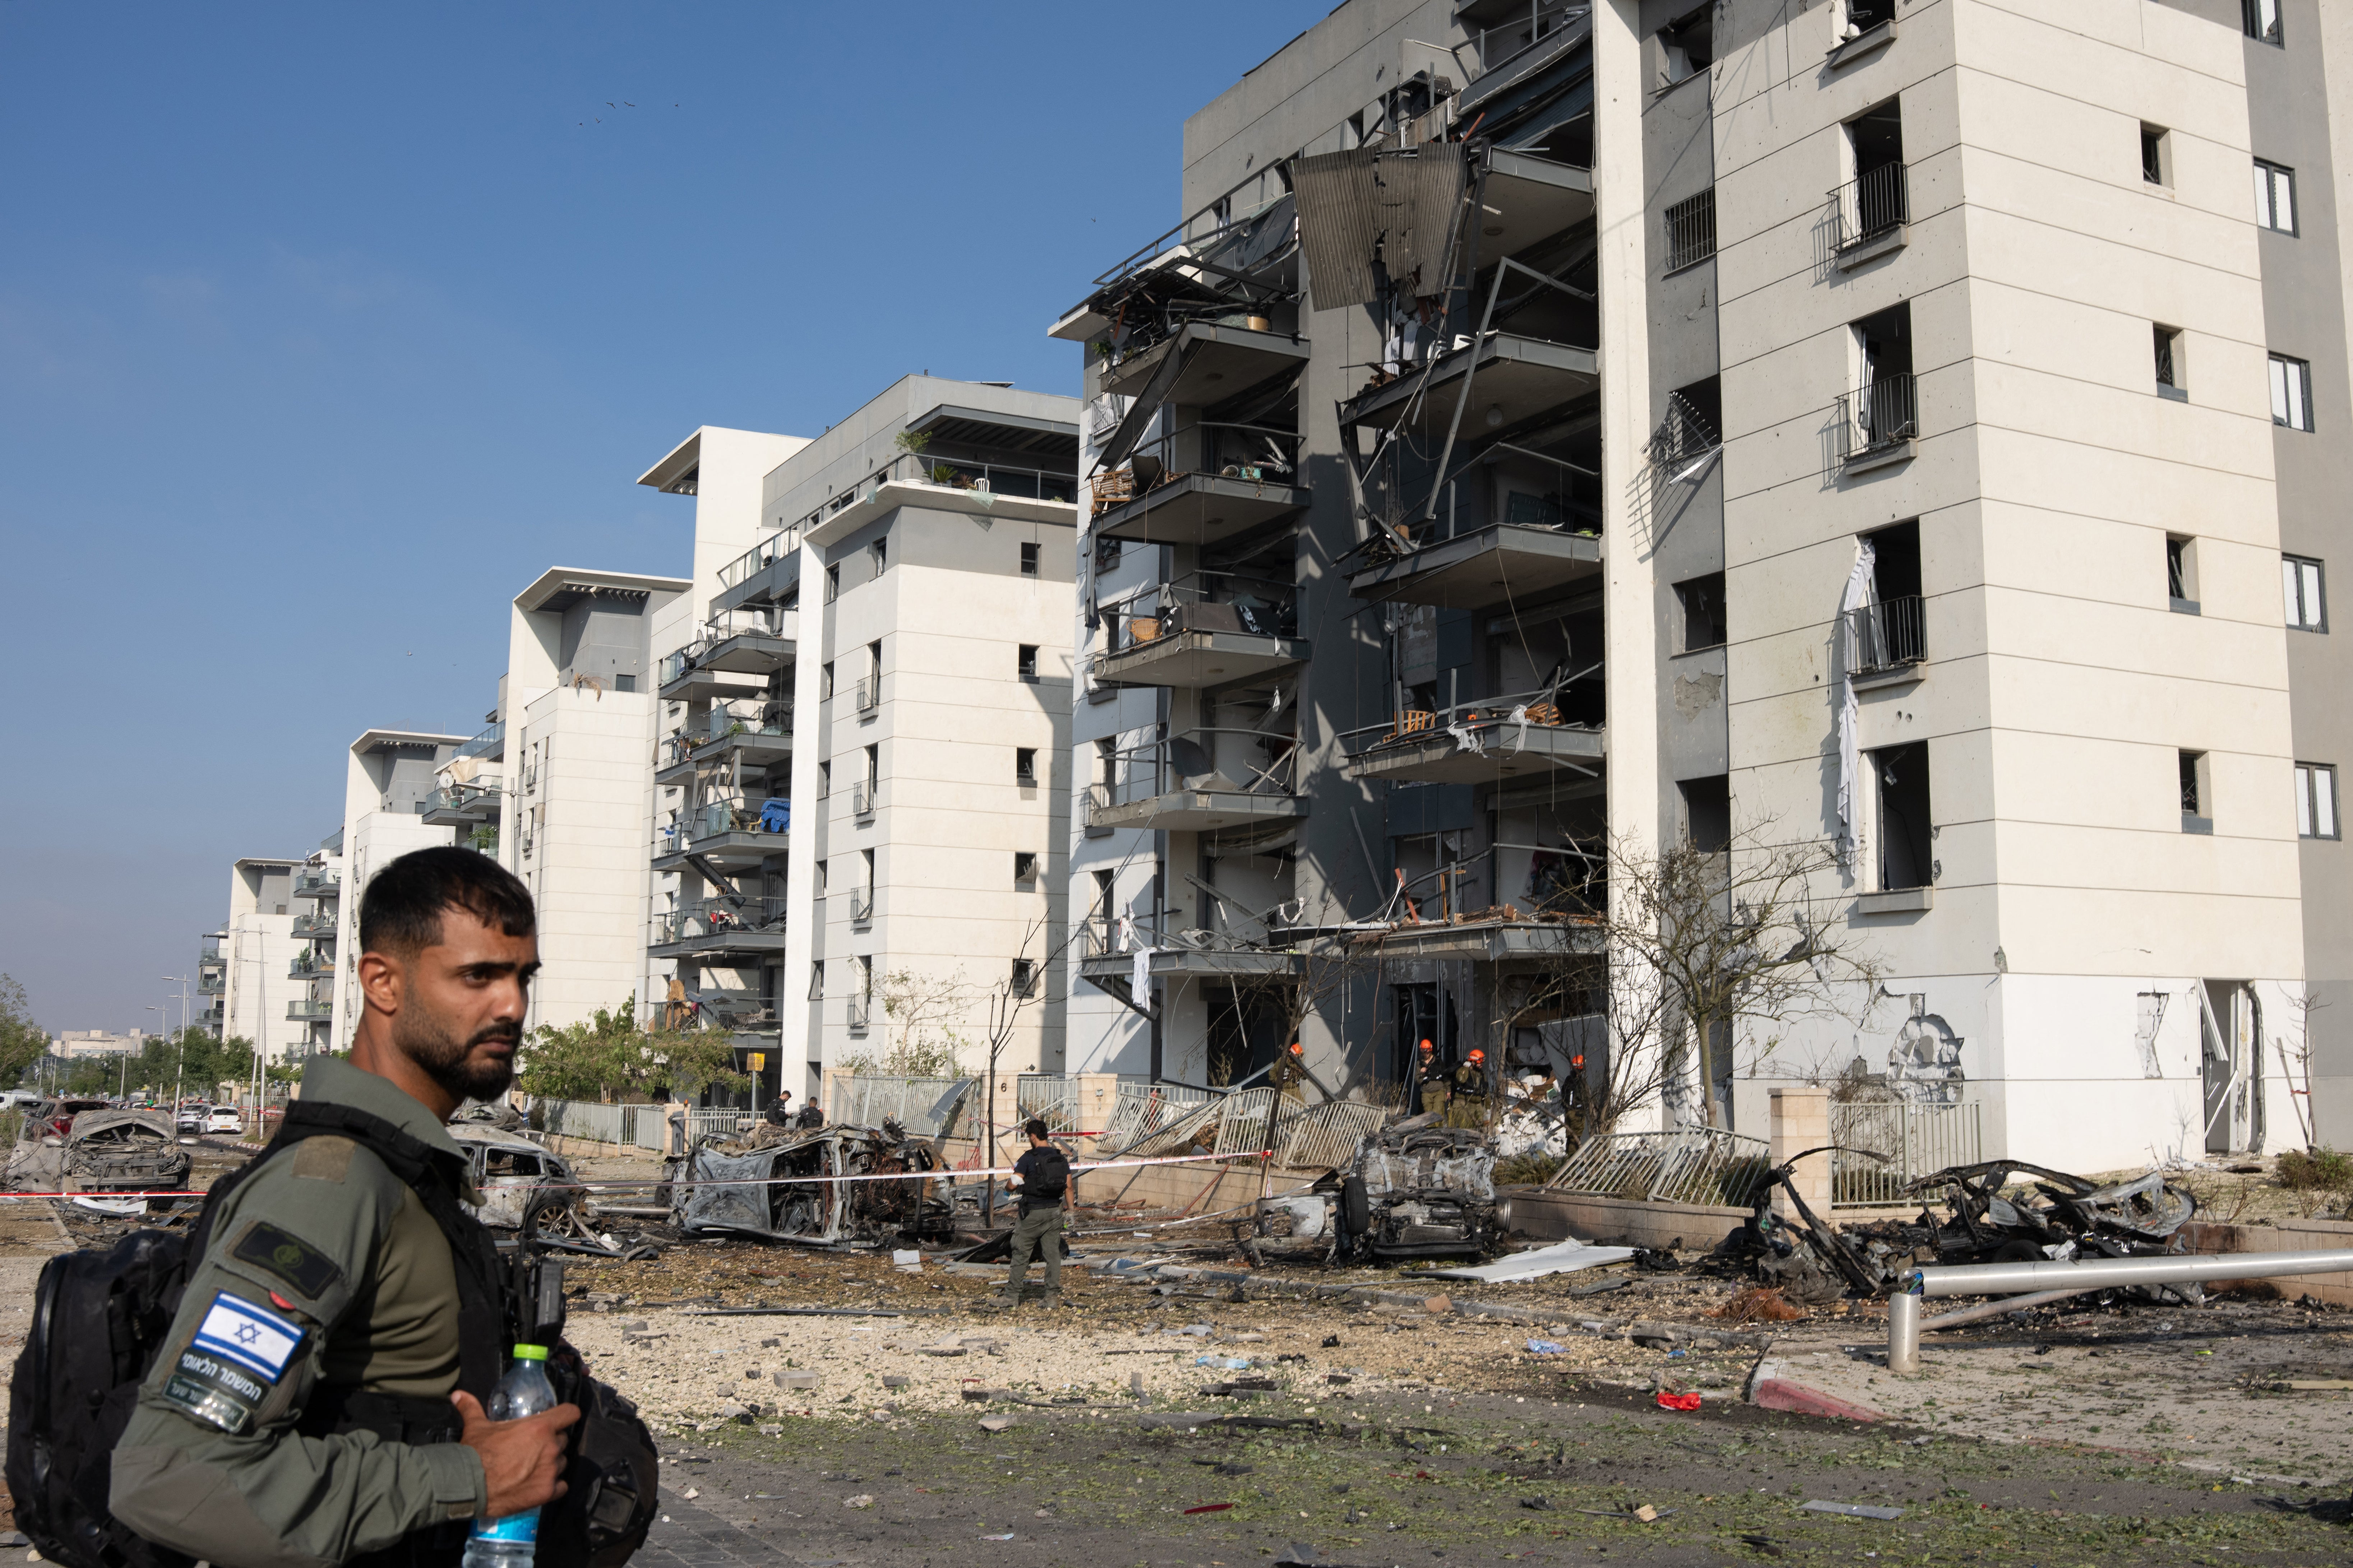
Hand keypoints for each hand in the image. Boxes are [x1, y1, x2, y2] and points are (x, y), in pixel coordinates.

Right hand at [453, 1389, 579, 1518]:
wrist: (469, 1486)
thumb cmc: (475, 1453)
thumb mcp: (476, 1426)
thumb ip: (471, 1407)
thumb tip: (458, 1395)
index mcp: (540, 1427)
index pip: (570, 1413)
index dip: (566, 1415)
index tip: (561, 1418)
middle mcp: (550, 1447)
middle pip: (563, 1440)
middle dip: (551, 1442)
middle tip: (533, 1449)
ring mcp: (550, 1471)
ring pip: (561, 1463)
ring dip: (551, 1464)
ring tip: (531, 1468)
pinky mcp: (547, 1491)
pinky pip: (561, 1486)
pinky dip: (552, 1486)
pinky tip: (537, 1485)